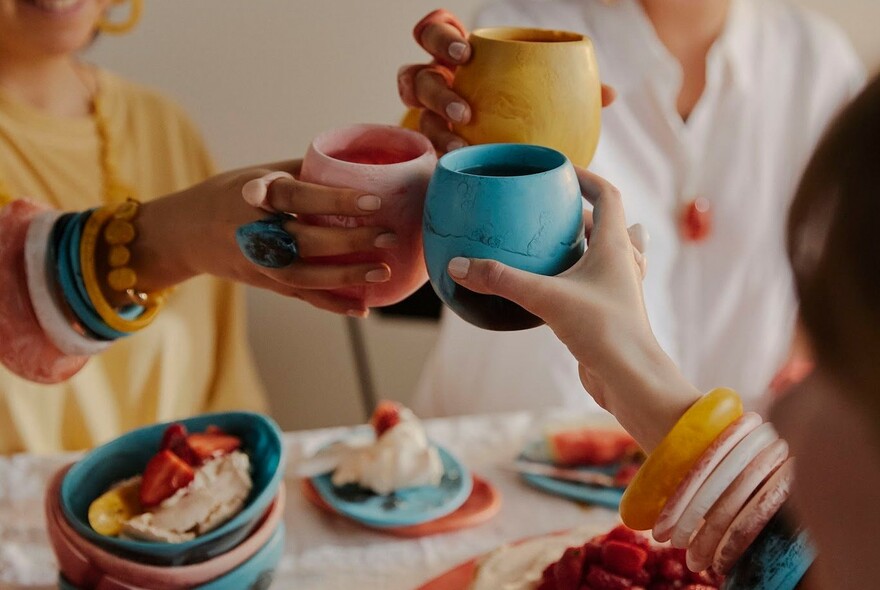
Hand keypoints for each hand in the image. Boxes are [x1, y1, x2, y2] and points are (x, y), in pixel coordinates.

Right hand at [130, 160, 396, 315]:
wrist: (184, 233)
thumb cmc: (229, 194)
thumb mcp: (259, 173)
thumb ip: (302, 173)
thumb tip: (354, 164)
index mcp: (253, 196)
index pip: (299, 197)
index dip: (336, 200)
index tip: (373, 201)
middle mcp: (254, 232)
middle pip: (305, 241)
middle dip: (349, 242)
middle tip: (388, 235)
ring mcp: (258, 264)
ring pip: (306, 276)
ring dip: (347, 277)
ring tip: (383, 271)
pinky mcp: (264, 284)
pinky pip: (302, 297)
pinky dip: (332, 305)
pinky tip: (363, 308)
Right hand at [398, 9, 616, 153]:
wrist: (504, 151)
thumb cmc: (523, 110)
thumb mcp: (543, 93)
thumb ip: (570, 89)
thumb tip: (609, 95)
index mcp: (459, 56)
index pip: (436, 30)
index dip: (442, 36)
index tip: (467, 53)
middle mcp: (436, 80)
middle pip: (416, 70)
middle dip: (433, 82)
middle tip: (462, 104)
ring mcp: (429, 113)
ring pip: (415, 111)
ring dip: (436, 120)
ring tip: (461, 137)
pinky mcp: (430, 143)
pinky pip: (426, 144)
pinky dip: (440, 150)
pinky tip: (459, 161)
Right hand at [444, 168, 698, 450]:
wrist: (630, 379)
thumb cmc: (602, 330)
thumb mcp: (545, 297)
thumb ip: (501, 279)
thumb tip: (457, 266)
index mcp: (615, 245)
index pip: (607, 195)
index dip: (586, 177)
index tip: (561, 171)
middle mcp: (622, 262)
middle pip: (606, 223)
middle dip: (580, 212)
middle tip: (549, 210)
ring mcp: (619, 289)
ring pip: (605, 254)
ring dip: (585, 243)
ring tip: (557, 241)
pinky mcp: (609, 314)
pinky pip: (594, 284)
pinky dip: (577, 276)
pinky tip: (554, 286)